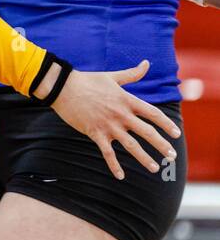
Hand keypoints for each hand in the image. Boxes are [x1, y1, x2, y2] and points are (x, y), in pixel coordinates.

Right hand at [47, 60, 181, 179]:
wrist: (63, 87)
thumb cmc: (87, 80)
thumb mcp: (112, 76)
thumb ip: (132, 73)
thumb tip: (147, 63)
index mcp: (127, 100)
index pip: (153, 114)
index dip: (166, 124)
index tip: (176, 133)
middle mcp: (121, 115)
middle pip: (147, 133)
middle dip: (161, 145)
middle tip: (171, 156)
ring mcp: (108, 125)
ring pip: (131, 146)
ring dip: (144, 158)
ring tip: (154, 168)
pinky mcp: (95, 133)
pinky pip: (107, 153)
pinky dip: (114, 165)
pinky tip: (121, 176)